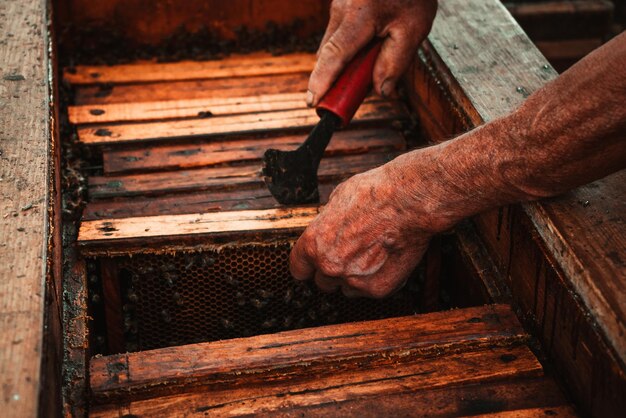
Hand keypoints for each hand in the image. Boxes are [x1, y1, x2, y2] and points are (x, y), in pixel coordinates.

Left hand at [289, 160, 435, 297]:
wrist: (408, 202)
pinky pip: (369, 291)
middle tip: (351, 255)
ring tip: (371, 255)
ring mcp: (352, 280)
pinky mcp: (377, 289)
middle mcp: (328, 265)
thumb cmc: (375, 194)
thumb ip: (327, 222)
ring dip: (353, 277)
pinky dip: (376, 279)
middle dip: (333, 271)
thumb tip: (328, 226)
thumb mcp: (338, 199)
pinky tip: (386, 259)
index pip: (298, 269)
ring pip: (346, 289)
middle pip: (322, 282)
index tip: (315, 264)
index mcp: (313, 244)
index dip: (308, 266)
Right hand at [307, 0, 437, 106]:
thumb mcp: (414, 30)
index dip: (322, 81)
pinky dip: (351, 51)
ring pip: (334, 47)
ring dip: (348, 63)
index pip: (335, 54)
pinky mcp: (340, 7)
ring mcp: (338, 6)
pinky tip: (371, 48)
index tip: (313, 101)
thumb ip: (396, 63)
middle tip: (355, 94)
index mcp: (359, 15)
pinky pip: (340, 37)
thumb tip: (381, 92)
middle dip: (339, 78)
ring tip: (374, 61)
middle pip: (330, 55)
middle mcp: (341, 9)